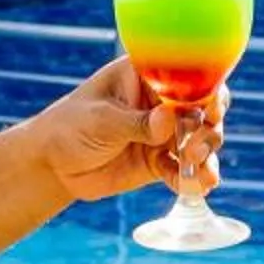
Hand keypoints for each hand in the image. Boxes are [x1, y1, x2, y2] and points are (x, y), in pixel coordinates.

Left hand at [30, 57, 226, 203]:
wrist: (52, 165)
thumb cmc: (69, 127)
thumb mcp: (100, 120)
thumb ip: (135, 122)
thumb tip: (169, 119)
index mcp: (146, 76)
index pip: (186, 75)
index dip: (207, 89)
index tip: (210, 109)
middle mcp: (161, 102)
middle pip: (202, 109)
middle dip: (207, 128)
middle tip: (195, 148)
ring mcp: (163, 133)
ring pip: (199, 140)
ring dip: (205, 155)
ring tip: (199, 171)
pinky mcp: (159, 161)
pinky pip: (184, 170)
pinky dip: (193, 179)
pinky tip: (196, 188)